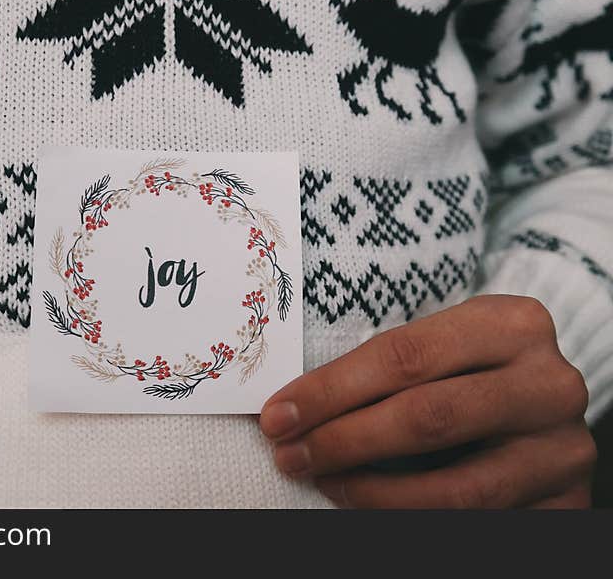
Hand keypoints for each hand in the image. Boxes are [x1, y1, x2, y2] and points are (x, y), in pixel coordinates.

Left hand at [260, 295, 595, 507]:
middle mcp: (548, 383)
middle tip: (290, 454)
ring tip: (325, 480)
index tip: (279, 415)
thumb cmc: (469, 366)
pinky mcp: (569, 502)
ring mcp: (564, 447)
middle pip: (428, 417)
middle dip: (344, 440)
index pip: (404, 357)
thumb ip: (385, 369)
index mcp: (512, 324)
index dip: (332, 390)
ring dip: (372, 492)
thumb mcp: (441, 345)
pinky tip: (368, 504)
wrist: (542, 397)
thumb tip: (293, 408)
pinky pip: (478, 523)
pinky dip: (412, 517)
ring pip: (456, 488)